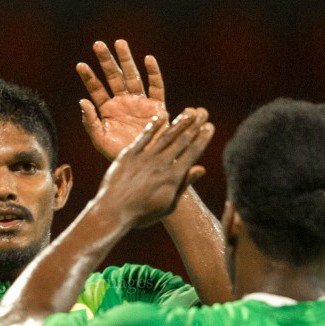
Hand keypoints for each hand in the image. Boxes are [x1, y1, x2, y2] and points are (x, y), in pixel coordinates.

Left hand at [78, 40, 167, 160]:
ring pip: (133, 76)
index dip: (89, 77)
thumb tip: (82, 100)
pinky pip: (156, 87)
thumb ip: (90, 122)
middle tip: (98, 44)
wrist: (144, 166)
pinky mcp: (157, 107)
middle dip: (106, 61)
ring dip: (126, 60)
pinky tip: (148, 59)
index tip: (80, 64)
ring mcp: (140, 103)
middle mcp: (123, 102)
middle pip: (113, 77)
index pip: (96, 89)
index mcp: (107, 110)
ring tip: (119, 43)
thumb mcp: (100, 140)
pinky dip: (153, 73)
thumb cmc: (120, 155)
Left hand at [95, 109, 214, 229]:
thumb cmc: (142, 214)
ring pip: (166, 136)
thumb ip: (184, 185)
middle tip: (203, 113)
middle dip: (194, 126)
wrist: (114, 212)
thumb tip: (201, 169)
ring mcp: (145, 158)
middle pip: (181, 141)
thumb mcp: (168, 205)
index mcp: (173, 178)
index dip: (202, 139)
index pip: (192, 153)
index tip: (209, 127)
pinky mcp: (129, 155)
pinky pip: (144, 137)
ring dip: (179, 122)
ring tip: (189, 112)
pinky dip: (154, 125)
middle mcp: (161, 164)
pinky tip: (163, 115)